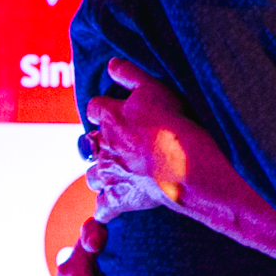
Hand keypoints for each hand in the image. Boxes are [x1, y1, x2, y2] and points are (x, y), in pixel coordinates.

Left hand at [84, 59, 197, 222]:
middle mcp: (105, 146)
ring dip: (100, 174)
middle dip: (101, 144)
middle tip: (120, 145)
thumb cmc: (172, 124)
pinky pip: (103, 208)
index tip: (113, 112)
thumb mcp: (154, 87)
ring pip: (92, 176)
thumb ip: (130, 74)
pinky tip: (108, 210)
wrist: (184, 165)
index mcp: (111, 117)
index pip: (95, 108)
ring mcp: (110, 174)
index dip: (103, 110)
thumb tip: (111, 65)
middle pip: (91, 144)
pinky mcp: (120, 199)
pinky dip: (104, 209)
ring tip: (114, 174)